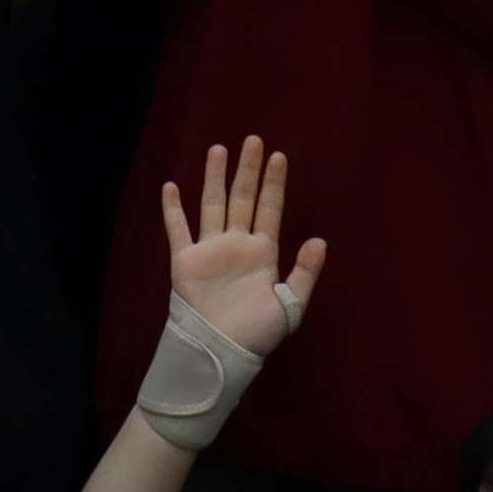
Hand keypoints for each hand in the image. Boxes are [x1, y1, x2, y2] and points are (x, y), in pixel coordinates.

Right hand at [155, 136, 327, 365]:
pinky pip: (178, 230)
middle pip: (243, 199)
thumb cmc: (257, 332)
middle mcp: (237, 245)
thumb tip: (320, 240)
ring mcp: (210, 250)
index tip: (278, 156)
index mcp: (263, 253)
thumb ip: (305, 273)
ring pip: (213, 205)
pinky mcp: (186, 261)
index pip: (269, 209)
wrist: (222, 351)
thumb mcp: (291, 305)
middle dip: (248, 171)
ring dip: (215, 178)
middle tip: (253, 140)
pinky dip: (173, 209)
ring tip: (219, 150)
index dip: (274, 184)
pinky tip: (171, 186)